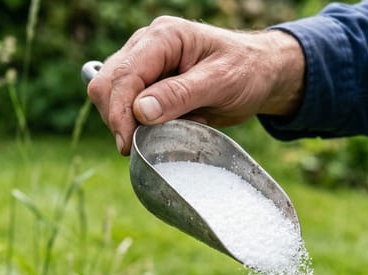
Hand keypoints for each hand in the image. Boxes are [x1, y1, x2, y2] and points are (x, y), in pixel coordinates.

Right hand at [86, 16, 304, 154]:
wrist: (260, 73)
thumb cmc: (246, 71)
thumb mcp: (220, 82)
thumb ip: (180, 95)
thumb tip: (140, 111)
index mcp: (163, 37)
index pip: (124, 75)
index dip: (119, 112)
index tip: (127, 144)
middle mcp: (146, 45)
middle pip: (106, 84)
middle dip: (119, 119)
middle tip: (146, 144)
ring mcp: (144, 64)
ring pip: (112, 97)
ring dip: (133, 122)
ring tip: (176, 126)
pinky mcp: (147, 84)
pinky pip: (128, 107)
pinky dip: (143, 124)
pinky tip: (173, 124)